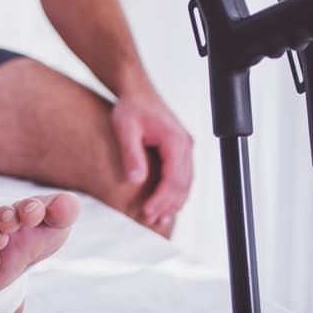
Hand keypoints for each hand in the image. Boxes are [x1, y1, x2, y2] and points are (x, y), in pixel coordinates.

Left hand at [111, 89, 193, 228]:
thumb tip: (136, 179)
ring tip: (158, 218)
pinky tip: (164, 204)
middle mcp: (185, 144)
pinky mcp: (180, 150)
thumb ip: (131, 153)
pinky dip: (175, 192)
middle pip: (184, 184)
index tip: (148, 212)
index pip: (174, 178)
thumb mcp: (125, 128)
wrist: (136, 91)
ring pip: (186, 182)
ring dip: (174, 202)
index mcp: (175, 140)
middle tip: (151, 220)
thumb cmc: (131, 107)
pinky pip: (183, 176)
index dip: (162, 198)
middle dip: (169, 205)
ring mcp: (185, 147)